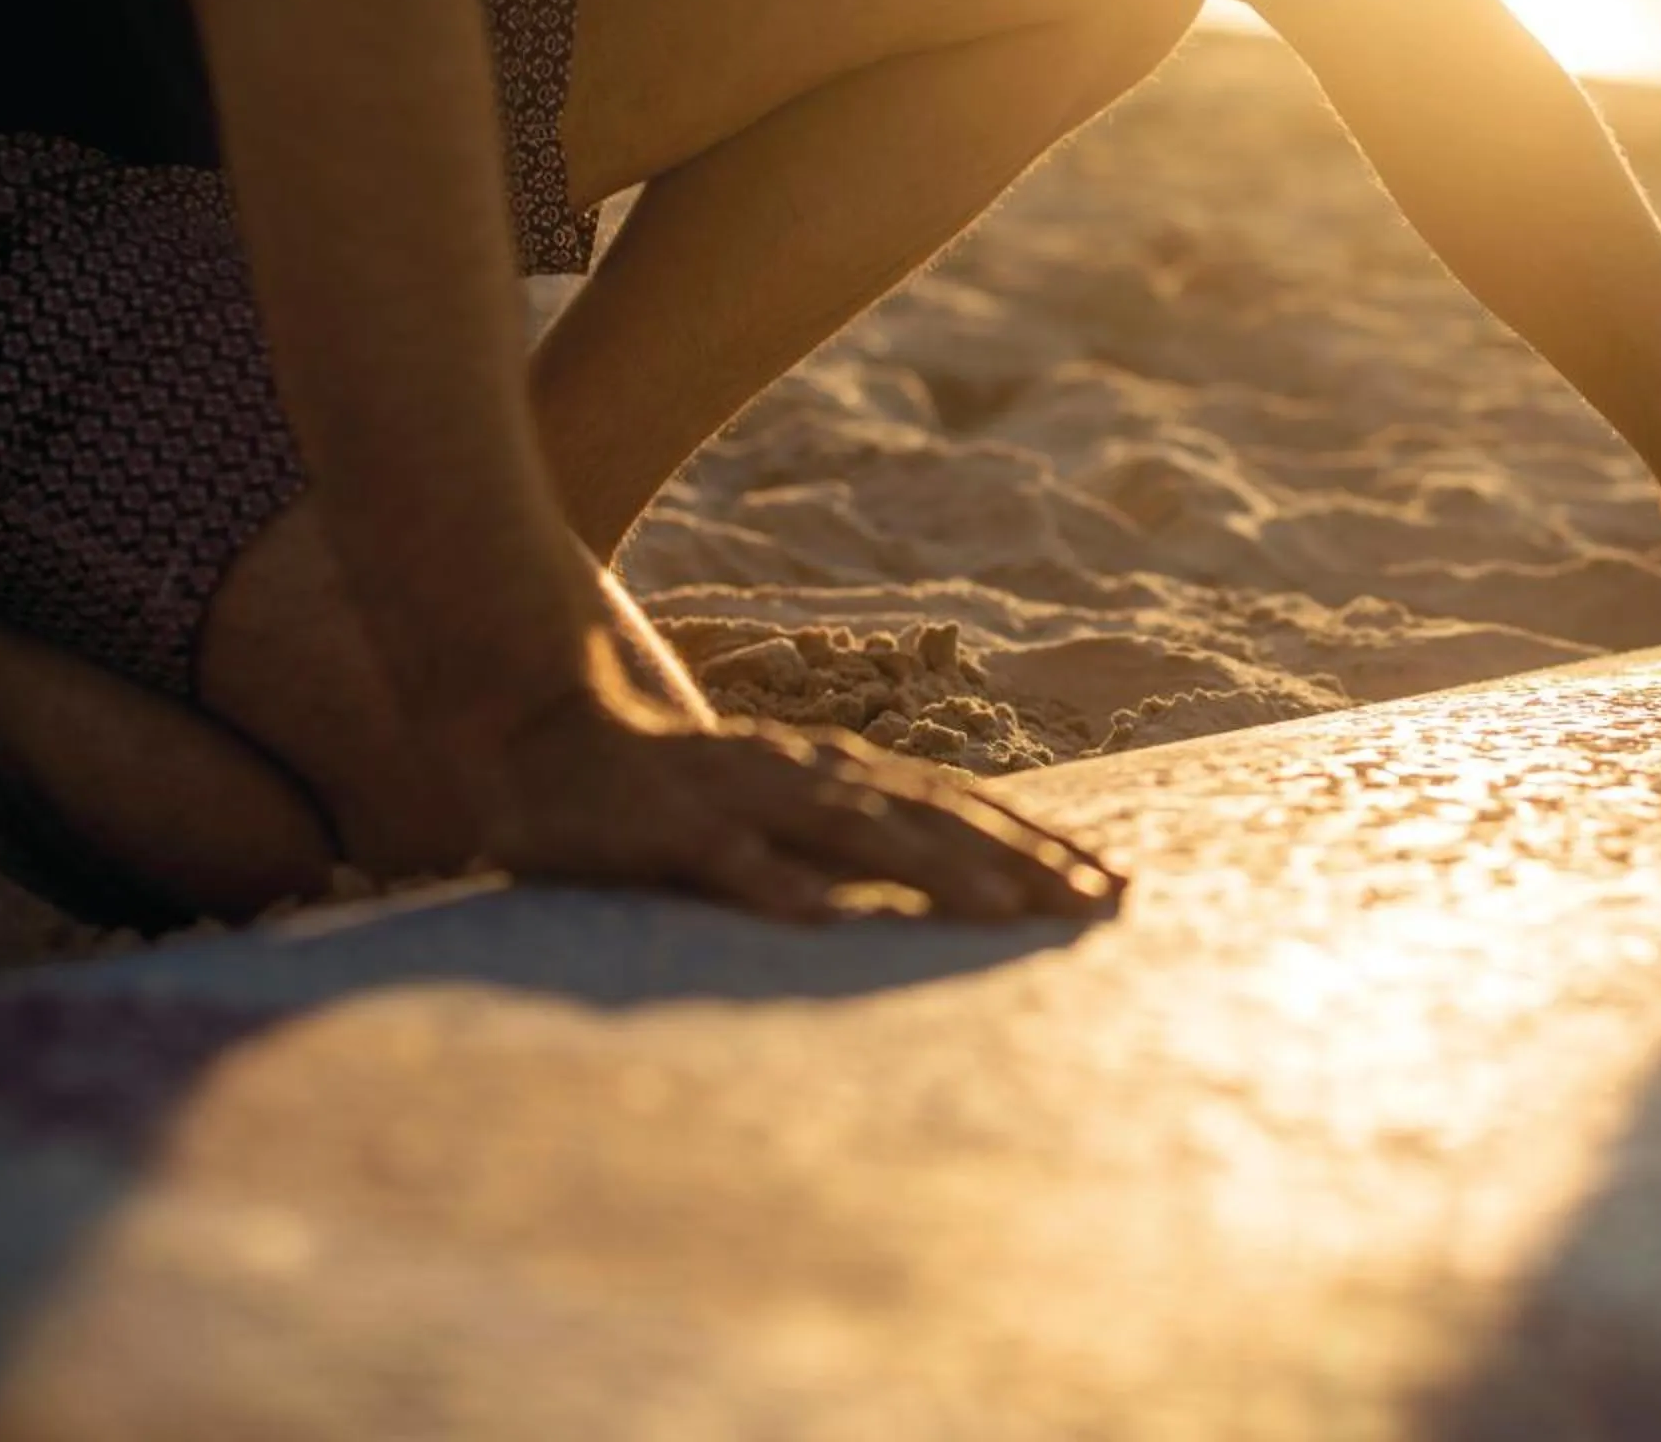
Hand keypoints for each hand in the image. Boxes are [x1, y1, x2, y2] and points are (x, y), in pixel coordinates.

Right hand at [412, 658, 1120, 924]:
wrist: (545, 739)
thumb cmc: (683, 797)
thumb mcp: (784, 815)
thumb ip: (860, 844)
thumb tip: (961, 888)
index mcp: (843, 774)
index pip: (963, 809)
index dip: (1041, 845)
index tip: (1114, 889)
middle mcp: (809, 773)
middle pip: (933, 818)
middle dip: (1019, 862)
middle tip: (1090, 909)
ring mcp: (741, 795)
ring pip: (852, 830)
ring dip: (930, 871)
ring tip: (1000, 914)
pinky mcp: (667, 828)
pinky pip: (729, 861)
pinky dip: (777, 885)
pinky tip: (821, 921)